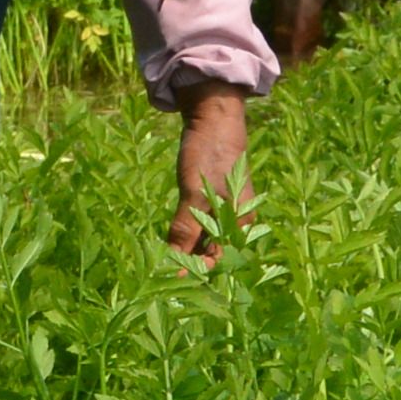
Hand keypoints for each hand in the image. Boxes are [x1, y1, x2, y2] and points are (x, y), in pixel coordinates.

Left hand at [166, 83, 248, 263]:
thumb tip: (172, 263)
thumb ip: (185, 229)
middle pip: (212, 252)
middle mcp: (236, 221)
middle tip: (160, 278)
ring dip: (186, 252)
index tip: (168, 283)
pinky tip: (169, 243)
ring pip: (204, 240)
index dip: (195, 273)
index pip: (219, 260)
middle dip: (190, 265)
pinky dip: (186, 235)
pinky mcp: (213, 201)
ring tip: (161, 265)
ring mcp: (225, 210)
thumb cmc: (209, 154)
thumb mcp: (194, 194)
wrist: (213, 115)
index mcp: (240, 222)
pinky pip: (200, 226)